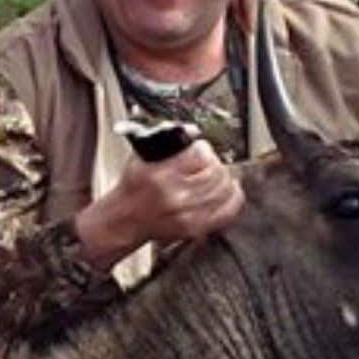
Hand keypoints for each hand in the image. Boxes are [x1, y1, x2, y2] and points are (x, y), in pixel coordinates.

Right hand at [74, 139, 244, 271]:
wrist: (125, 220)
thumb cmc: (133, 189)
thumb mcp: (141, 156)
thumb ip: (165, 138)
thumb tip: (192, 130)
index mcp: (160, 175)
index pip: (200, 155)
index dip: (204, 149)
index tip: (201, 149)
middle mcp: (175, 196)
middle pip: (216, 172)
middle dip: (215, 163)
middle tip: (209, 162)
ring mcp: (187, 215)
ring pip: (225, 190)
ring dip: (225, 179)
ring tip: (218, 175)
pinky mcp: (196, 228)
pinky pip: (228, 211)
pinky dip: (232, 198)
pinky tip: (228, 191)